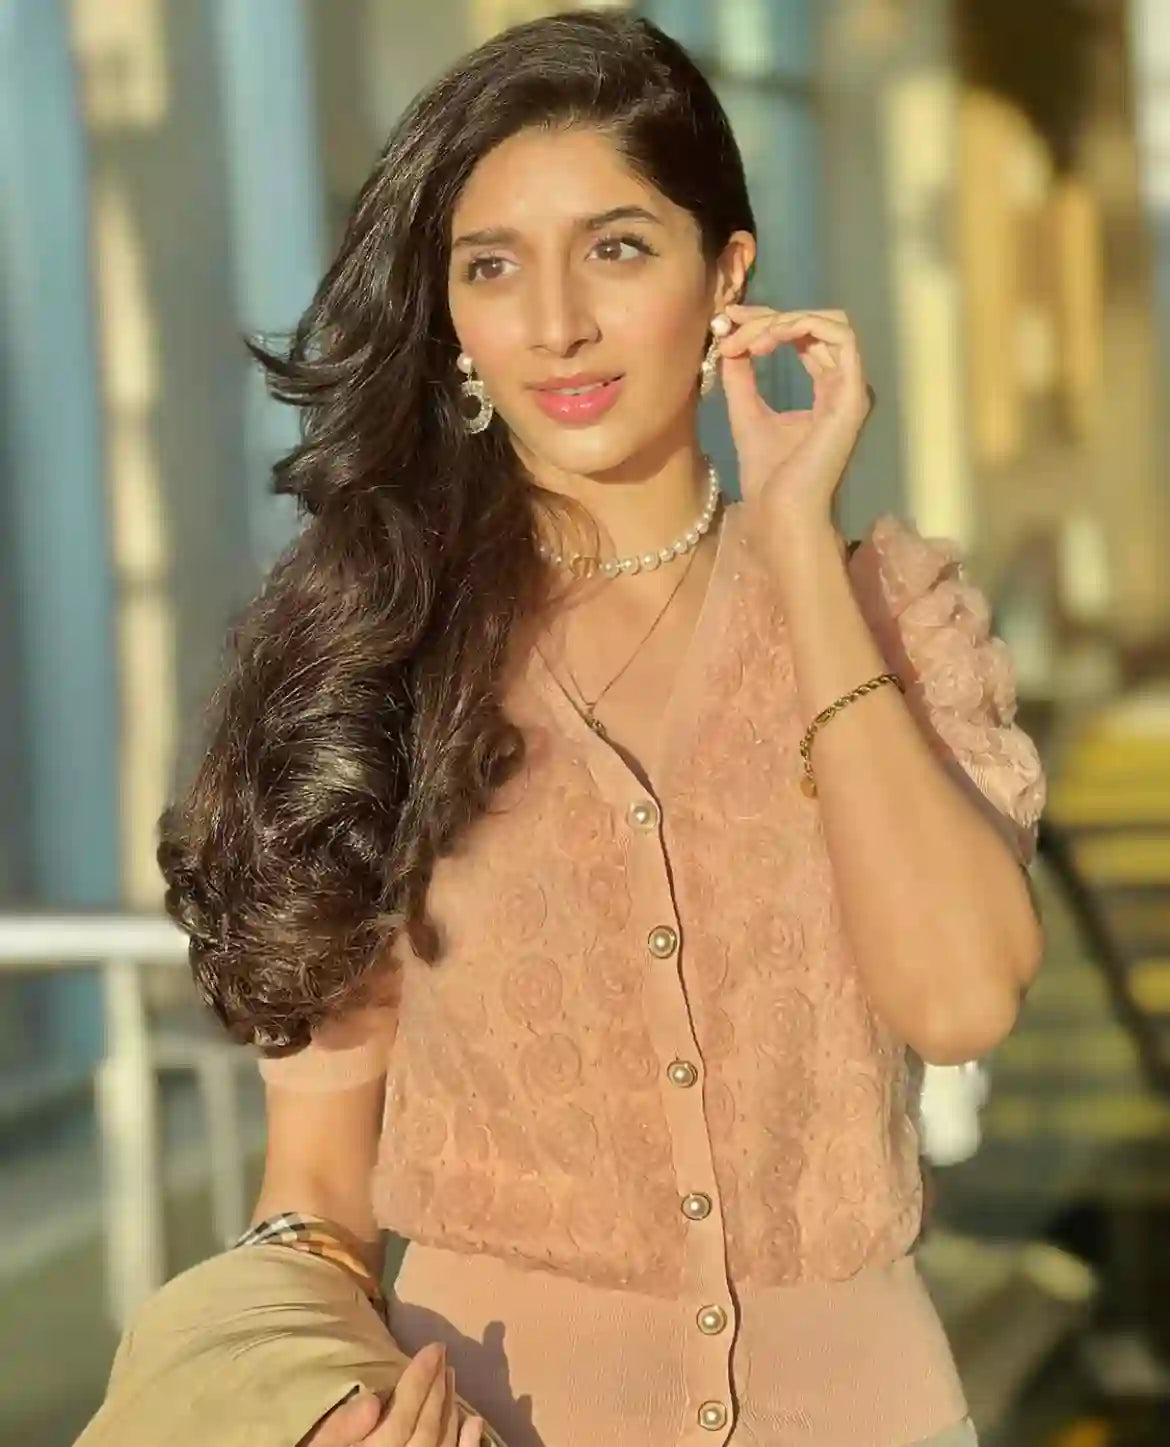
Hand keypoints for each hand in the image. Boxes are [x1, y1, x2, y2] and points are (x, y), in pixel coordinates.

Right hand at [299, 1343, 484, 1446]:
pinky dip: (466, 1445)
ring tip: (452, 1376)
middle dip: (436, 1389)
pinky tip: (475, 1422)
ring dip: (450, 1410)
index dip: (420, 1380)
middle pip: (425, 1430)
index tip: (434, 1347)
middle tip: (443, 1355)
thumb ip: (337, 1430)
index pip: (402, 1416)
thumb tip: (371, 1400)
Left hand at [717, 304, 871, 534]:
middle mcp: (843, 384)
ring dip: (782, 322)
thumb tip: (731, 343)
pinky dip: (801, 327)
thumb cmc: (768, 476)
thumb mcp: (745, 413)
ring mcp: (851, 388)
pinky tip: (766, 340)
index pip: (805, 336)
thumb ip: (741, 378)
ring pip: (827, 323)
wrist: (780, 510)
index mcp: (825, 390)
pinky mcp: (852, 393)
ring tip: (747, 340)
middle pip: (816, 323)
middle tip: (733, 326)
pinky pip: (839, 336)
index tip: (731, 320)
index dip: (768, 320)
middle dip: (770, 317)